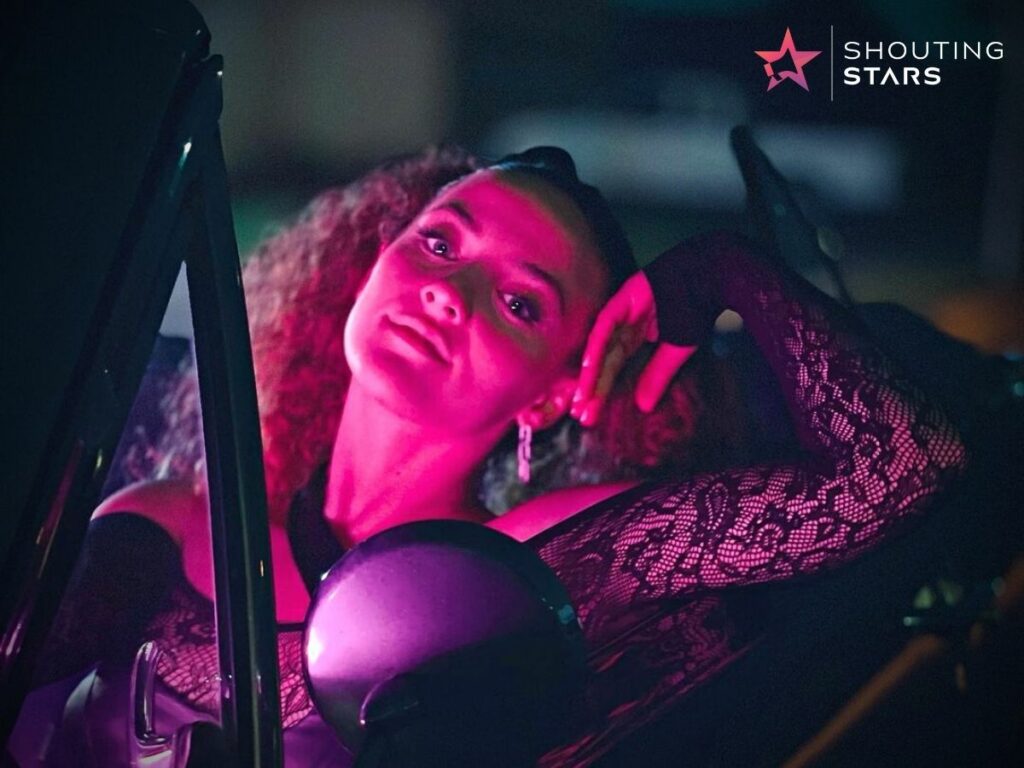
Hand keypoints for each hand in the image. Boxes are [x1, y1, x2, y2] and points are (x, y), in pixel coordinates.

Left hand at [570, 271, 697, 425]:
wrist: (712, 275)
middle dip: (592, 389)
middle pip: (603, 361)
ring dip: (589, 374)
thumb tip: (644, 407)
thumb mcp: (677, 350)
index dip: (602, 391)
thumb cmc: (698, 307)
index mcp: (636, 336)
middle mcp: (624, 326)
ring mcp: (622, 311)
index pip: (613, 368)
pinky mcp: (624, 298)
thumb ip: (658, 375)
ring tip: (582, 402)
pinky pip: (605, 326)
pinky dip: (597, 347)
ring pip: (599, 347)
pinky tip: (589, 369)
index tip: (591, 416)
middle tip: (582, 417)